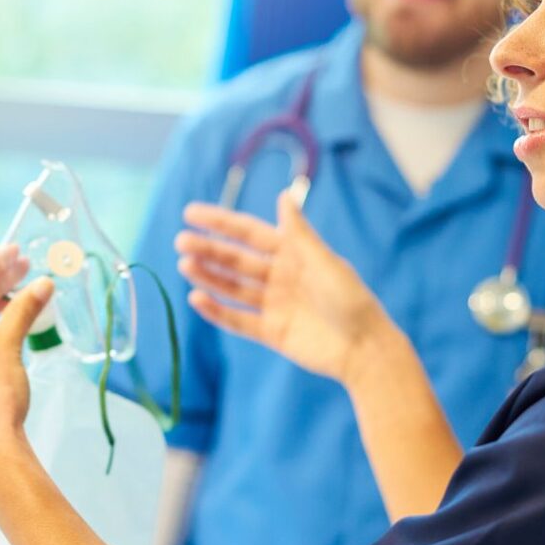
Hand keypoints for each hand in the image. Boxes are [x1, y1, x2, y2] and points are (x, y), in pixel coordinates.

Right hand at [175, 192, 389, 386]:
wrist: (363, 349)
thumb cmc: (351, 300)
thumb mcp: (324, 261)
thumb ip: (298, 233)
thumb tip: (283, 196)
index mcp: (293, 253)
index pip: (249, 233)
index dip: (220, 222)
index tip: (191, 213)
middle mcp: (280, 276)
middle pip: (236, 260)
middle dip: (209, 249)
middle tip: (181, 242)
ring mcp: (274, 304)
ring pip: (233, 287)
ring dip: (208, 276)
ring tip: (184, 265)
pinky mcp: (271, 332)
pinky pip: (237, 319)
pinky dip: (216, 310)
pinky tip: (197, 298)